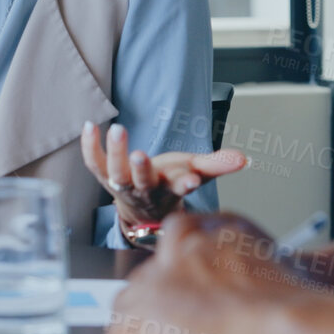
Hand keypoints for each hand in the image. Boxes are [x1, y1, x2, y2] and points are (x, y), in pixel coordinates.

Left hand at [79, 121, 247, 226]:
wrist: (141, 207)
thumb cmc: (168, 184)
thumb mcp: (195, 172)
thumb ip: (217, 164)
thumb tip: (243, 158)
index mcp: (169, 190)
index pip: (179, 189)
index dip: (186, 185)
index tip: (192, 180)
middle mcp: (145, 190)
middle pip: (142, 183)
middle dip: (142, 170)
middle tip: (140, 155)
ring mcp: (122, 185)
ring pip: (115, 174)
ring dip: (115, 153)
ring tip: (117, 130)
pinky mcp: (104, 176)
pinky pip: (94, 163)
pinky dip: (90, 146)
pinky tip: (90, 126)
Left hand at [105, 211, 315, 333]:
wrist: (295, 325)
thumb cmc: (300, 314)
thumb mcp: (272, 289)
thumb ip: (236, 301)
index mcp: (221, 228)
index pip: (181, 262)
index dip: (182, 304)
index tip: (189, 330)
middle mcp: (186, 240)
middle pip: (154, 286)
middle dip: (163, 329)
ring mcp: (161, 273)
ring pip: (134, 309)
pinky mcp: (143, 308)